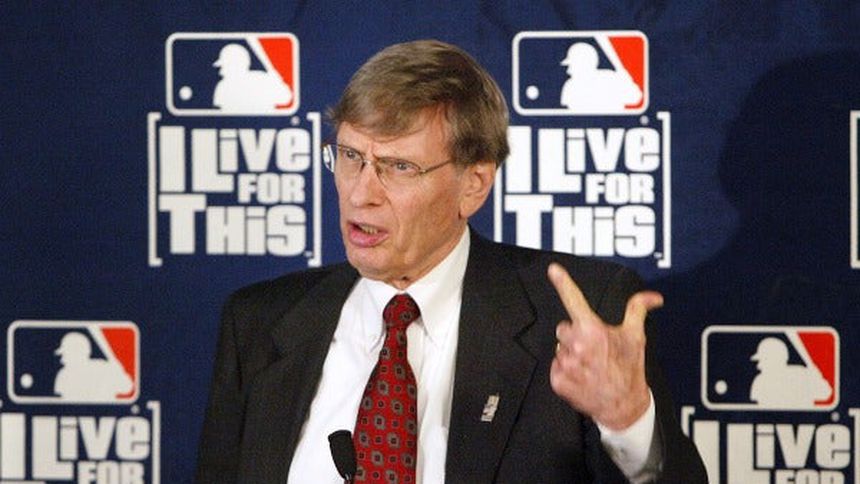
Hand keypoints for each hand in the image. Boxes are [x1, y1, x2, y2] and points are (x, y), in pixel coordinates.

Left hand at [547, 263, 661, 429]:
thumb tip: (653, 297)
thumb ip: (638, 310)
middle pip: (564, 327)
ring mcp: (565, 364)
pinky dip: (566, 370)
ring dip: (572, 353)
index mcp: (593, 330)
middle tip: (594, 348)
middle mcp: (576, 345)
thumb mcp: (636, 338)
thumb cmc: (629, 370)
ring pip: (560, 347)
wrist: (623, 407)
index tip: (553, 269)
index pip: (575, 300)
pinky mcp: (558, 381)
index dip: (563, 282)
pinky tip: (582, 376)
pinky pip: (556, 366)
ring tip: (590, 365)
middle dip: (576, 334)